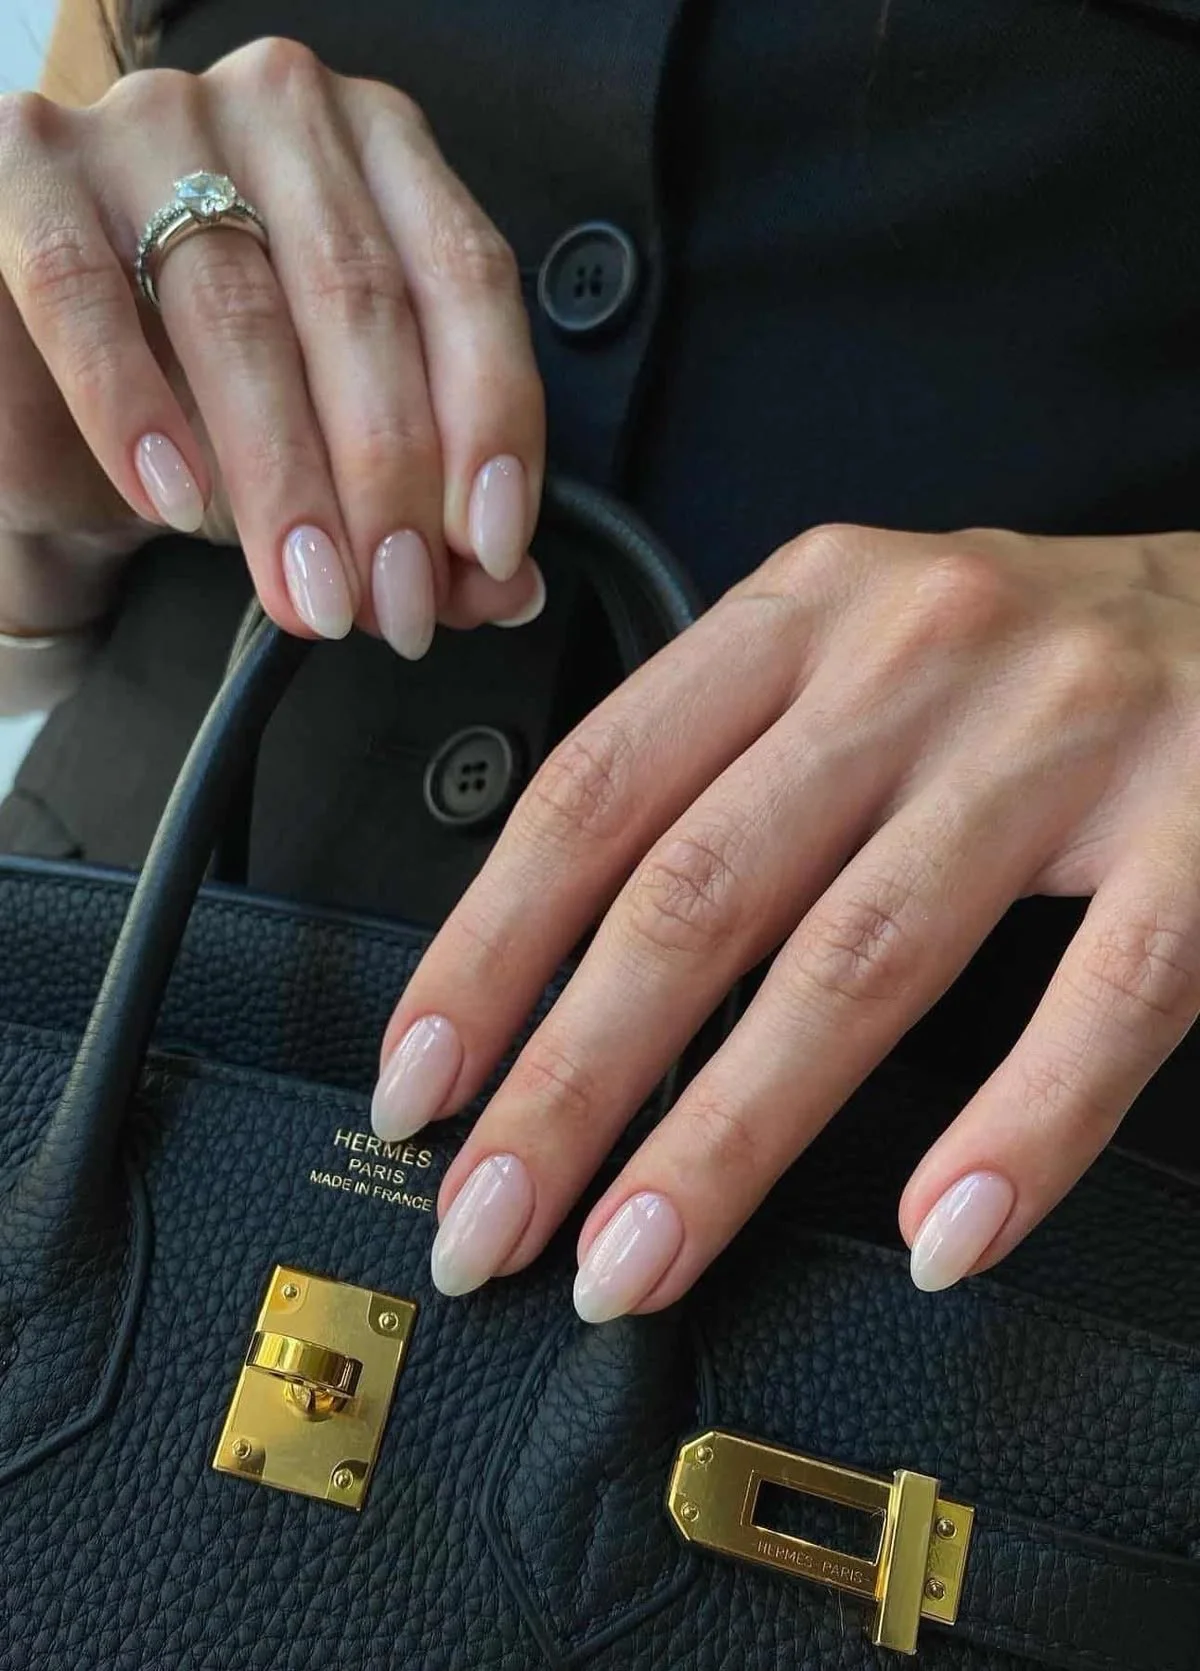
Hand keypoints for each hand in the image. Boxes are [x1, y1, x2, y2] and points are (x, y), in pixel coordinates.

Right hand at [0, 38, 544, 648]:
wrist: (53, 391)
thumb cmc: (219, 406)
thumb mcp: (337, 460)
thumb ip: (427, 517)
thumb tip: (510, 591)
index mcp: (384, 153)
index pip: (465, 277)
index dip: (489, 420)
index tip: (494, 549)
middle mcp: (279, 110)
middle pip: (359, 298)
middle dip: (388, 477)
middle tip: (397, 603)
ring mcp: (148, 122)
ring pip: (236, 306)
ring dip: (283, 475)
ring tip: (311, 592)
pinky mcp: (25, 165)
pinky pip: (80, 286)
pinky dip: (131, 405)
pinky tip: (176, 502)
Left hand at [374, 523, 1199, 1314]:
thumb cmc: (1033, 654)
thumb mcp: (854, 646)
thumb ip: (724, 760)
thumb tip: (560, 953)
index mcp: (804, 609)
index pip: (596, 789)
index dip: (489, 950)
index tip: (419, 1082)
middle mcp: (914, 657)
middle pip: (698, 893)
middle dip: (569, 1079)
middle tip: (487, 1217)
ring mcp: (1063, 736)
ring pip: (860, 959)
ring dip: (727, 1136)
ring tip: (635, 1261)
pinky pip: (1104, 998)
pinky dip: (1017, 1130)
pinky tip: (939, 1235)